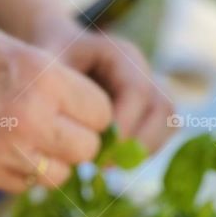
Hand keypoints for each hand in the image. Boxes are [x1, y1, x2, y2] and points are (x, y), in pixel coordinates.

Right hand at [0, 12, 112, 191]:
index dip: (92, 109)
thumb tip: (89, 121)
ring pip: (59, 174)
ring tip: (35, 140)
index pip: (101, 112)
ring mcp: (5, 150)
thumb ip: (53, 84)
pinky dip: (24, 172)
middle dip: (77, 138)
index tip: (78, 106)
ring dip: (54, 161)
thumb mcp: (15, 49)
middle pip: (86, 148)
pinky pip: (26, 185)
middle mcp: (30, 118)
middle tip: (59, 126)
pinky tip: (8, 149)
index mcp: (43, 78)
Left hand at [32, 16, 174, 152]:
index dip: (123, 125)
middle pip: (163, 108)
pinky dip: (142, 152)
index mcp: (121, 55)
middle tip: (105, 166)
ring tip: (109, 167)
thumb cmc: (49, 58)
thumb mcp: (47, 67)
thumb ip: (57, 92)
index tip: (97, 150)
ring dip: (144, 150)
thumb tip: (66, 135)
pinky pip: (160, 133)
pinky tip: (112, 163)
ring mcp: (150, 89)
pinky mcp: (148, 109)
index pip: (138, 92)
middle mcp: (143, 71)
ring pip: (169, 122)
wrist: (57, 49)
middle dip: (138, 143)